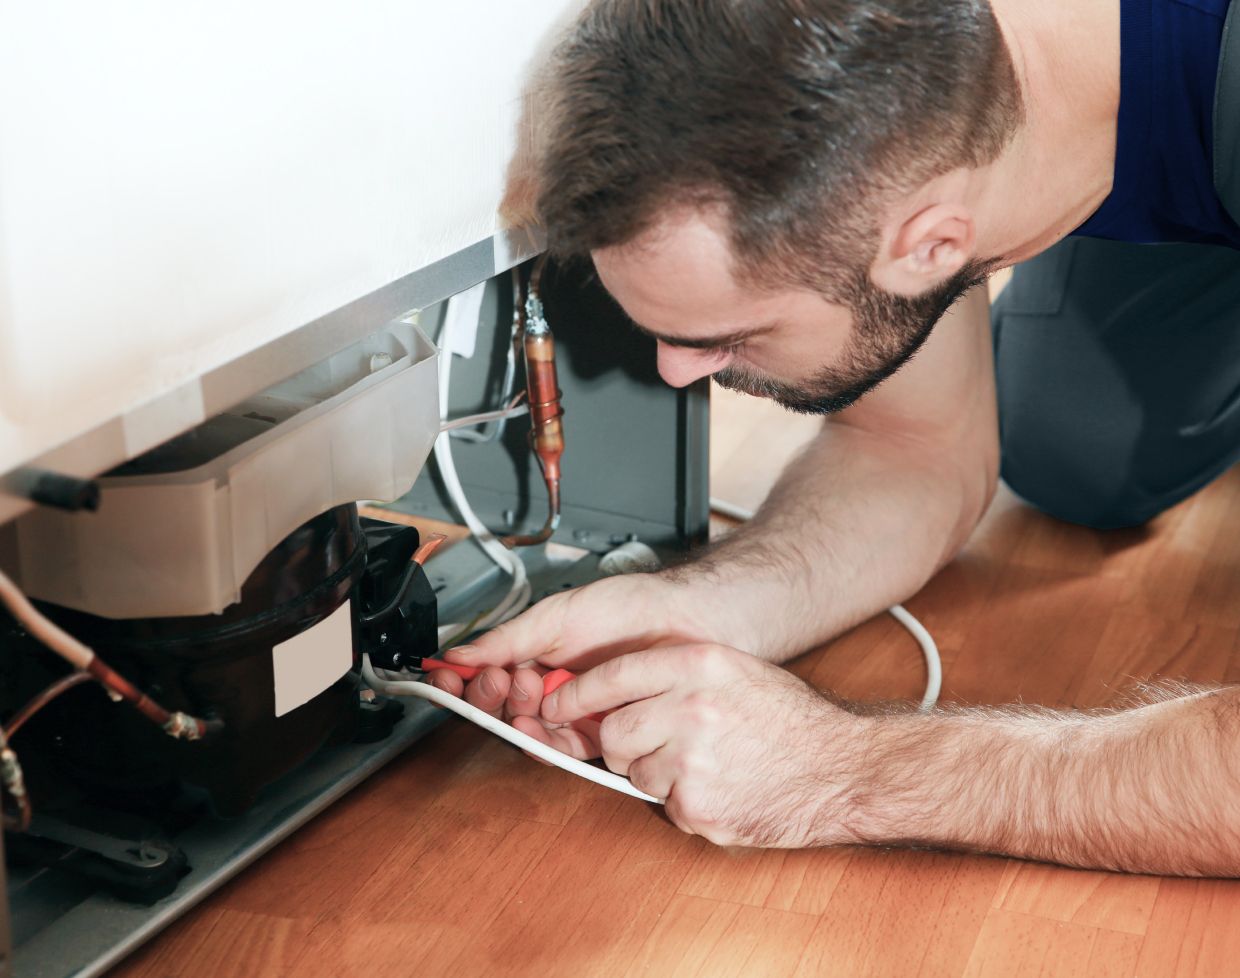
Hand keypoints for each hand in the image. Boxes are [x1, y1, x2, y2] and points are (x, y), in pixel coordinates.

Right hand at [427, 573, 733, 727]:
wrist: (686, 623)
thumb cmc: (631, 608)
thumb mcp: (559, 616)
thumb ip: (509, 639)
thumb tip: (461, 653)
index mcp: (538, 656)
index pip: (489, 676)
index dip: (467, 681)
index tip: (449, 679)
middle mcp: (554, 687)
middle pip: (503, 708)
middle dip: (492, 697)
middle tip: (503, 681)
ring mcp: (576, 712)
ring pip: (530, 731)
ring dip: (517, 720)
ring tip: (525, 697)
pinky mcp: (602, 735)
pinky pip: (565, 748)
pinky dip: (547, 741)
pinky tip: (542, 726)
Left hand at [540, 644, 869, 847]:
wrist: (840, 768)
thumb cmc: (788, 720)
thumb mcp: (735, 670)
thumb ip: (676, 674)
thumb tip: (608, 692)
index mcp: (699, 665)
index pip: (612, 675)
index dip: (576, 693)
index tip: (556, 704)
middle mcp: (691, 707)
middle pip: (614, 731)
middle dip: (622, 743)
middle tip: (653, 745)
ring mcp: (692, 760)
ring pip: (634, 771)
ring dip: (656, 773)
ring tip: (706, 765)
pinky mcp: (698, 806)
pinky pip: (663, 804)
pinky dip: (683, 801)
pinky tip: (719, 787)